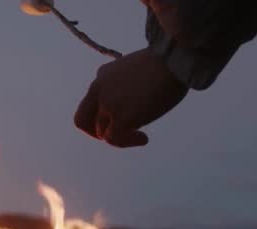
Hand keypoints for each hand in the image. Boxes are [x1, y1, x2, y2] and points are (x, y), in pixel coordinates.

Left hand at [74, 48, 188, 147]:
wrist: (174, 58)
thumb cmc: (166, 62)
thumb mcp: (135, 70)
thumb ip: (124, 86)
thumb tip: (132, 103)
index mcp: (102, 76)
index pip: (91, 102)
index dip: (101, 114)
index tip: (117, 118)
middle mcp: (99, 90)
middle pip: (82, 120)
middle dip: (95, 131)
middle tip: (115, 135)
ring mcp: (109, 104)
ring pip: (101, 132)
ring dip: (120, 137)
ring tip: (141, 135)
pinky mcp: (122, 118)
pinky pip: (114, 139)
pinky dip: (127, 142)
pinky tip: (144, 139)